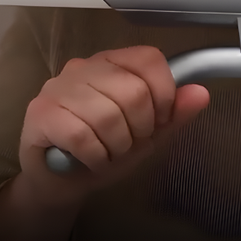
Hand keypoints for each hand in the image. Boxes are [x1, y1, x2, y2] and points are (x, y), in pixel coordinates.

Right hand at [0, 47, 209, 240]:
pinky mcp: (40, 113)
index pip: (148, 59)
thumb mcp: (145, 135)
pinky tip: (89, 160)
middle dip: (137, 130)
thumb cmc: (102, 151)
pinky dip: (94, 156)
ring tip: (106, 152)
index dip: (162, 94)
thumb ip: (173, 115)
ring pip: (107, 116)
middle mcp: (82, 67)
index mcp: (111, 63)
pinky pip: (81, 135)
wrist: (60, 181)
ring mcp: (57, 88)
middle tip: (125, 143)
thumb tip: (200, 93)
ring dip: (114, 147)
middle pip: (133, 91)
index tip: (155, 121)